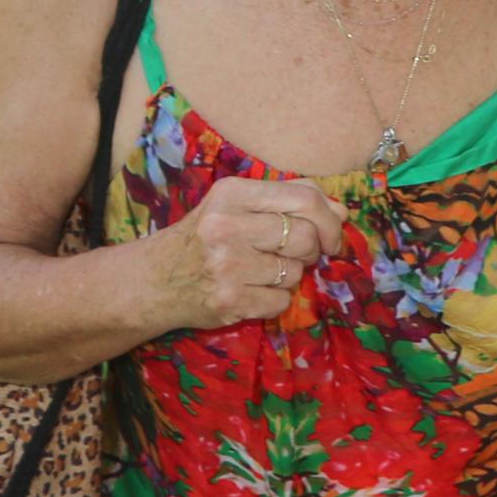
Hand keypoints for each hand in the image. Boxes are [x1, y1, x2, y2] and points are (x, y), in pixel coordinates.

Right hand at [151, 177, 342, 332]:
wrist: (154, 280)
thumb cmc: (204, 237)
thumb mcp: (237, 204)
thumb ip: (289, 199)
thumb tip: (342, 212)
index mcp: (233, 195)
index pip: (305, 199)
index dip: (330, 219)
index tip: (333, 235)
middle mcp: (227, 227)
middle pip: (305, 237)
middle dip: (311, 250)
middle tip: (295, 255)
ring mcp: (226, 266)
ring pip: (295, 271)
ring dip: (289, 274)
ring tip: (261, 271)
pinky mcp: (229, 301)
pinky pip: (281, 300)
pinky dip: (275, 299)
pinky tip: (251, 290)